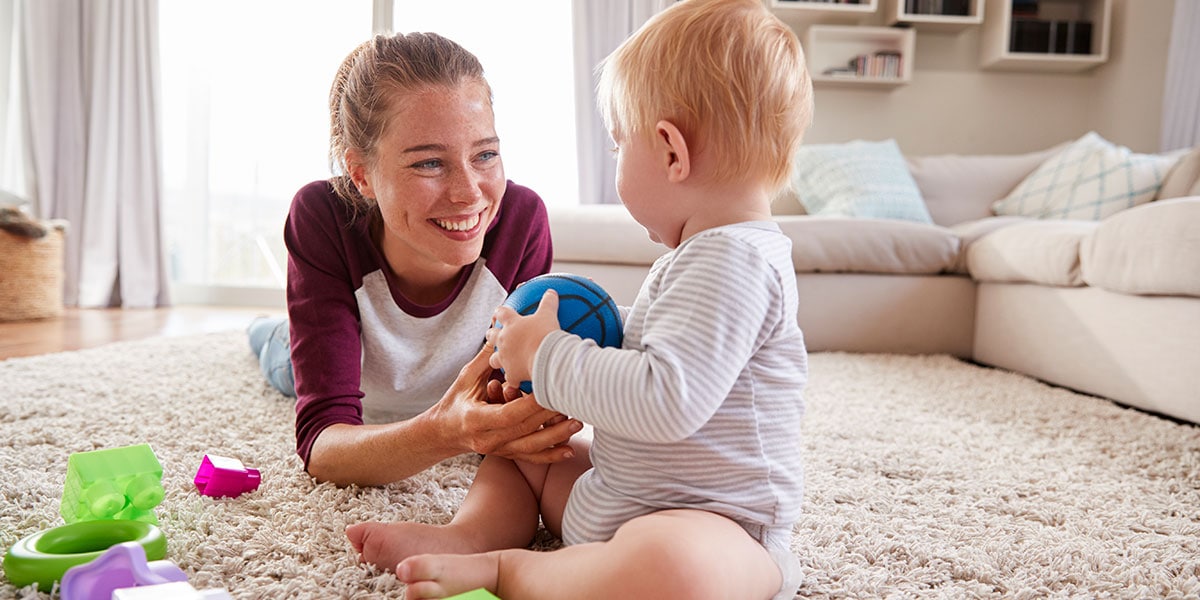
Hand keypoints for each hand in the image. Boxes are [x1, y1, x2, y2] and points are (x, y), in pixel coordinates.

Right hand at [432, 344, 580, 460]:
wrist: (443, 432)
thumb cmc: (455, 401)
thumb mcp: (466, 378)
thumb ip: (486, 359)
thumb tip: (499, 331)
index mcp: (476, 419)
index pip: (507, 414)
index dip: (530, 405)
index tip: (549, 391)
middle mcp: (488, 439)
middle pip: (524, 430)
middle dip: (550, 417)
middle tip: (573, 403)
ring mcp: (498, 450)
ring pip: (531, 447)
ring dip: (556, 436)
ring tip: (578, 423)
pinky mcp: (506, 454)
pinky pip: (530, 458)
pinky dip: (550, 455)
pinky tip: (569, 450)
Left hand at [487, 289, 560, 387]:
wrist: (547, 359)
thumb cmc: (547, 335)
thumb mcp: (549, 314)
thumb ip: (549, 302)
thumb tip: (551, 291)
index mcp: (511, 323)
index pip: (501, 313)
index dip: (500, 312)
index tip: (500, 312)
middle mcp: (503, 340)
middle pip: (491, 335)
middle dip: (491, 334)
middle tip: (494, 334)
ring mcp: (505, 359)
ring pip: (493, 359)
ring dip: (496, 358)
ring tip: (501, 360)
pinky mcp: (511, 375)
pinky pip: (510, 378)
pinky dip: (513, 378)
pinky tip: (518, 381)